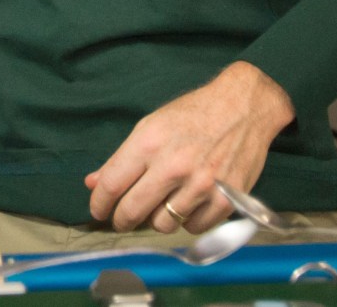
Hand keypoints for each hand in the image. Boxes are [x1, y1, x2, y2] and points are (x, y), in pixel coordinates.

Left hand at [84, 62, 293, 234]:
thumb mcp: (151, 126)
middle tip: (123, 219)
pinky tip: (190, 204)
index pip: (112, 184)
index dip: (100, 203)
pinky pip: (194, 228)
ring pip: (163, 225)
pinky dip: (188, 220)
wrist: (244, 107)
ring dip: (159, 218)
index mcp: (149, 143)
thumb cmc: (194, 114)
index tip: (99, 210)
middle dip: (122, 219)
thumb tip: (92, 183)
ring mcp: (201, 186)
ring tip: (164, 203)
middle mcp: (173, 167)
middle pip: (133, 211)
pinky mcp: (226, 200)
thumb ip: (121, 159)